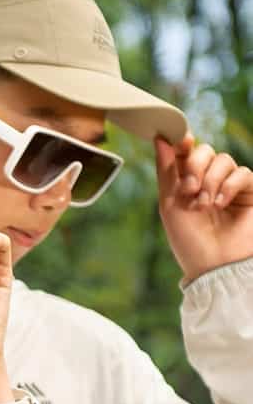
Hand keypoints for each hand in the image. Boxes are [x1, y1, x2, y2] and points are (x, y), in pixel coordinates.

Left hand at [156, 133, 252, 283]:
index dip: (183, 141)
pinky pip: (242, 173)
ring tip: (204, 205)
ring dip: (210, 180)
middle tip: (189, 190)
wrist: (214, 265)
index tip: (180, 141)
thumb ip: (166, 170)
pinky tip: (221, 204)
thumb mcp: (169, 204)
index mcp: (186, 182)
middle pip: (205, 151)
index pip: (186, 151)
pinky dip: (229, 185)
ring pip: (223, 160)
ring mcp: (229, 186)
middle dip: (195, 166)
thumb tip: (160, 138)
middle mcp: (208, 181)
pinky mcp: (249, 193)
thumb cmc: (189, 240)